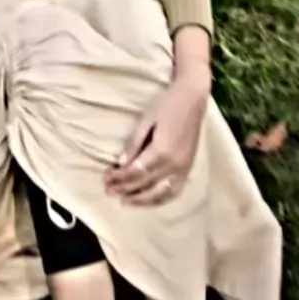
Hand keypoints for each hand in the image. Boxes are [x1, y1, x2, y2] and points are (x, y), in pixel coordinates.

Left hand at [105, 68, 209, 205]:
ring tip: (125, 201)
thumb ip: (134, 143)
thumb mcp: (146, 120)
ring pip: (161, 193)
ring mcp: (184, 169)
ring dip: (142, 200)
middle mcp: (174, 165)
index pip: (135, 172)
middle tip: (108, 191)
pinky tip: (149, 200)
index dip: (119, 178)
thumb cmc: (167, 104)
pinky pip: (175, 191)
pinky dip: (161, 199)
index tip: (105, 179)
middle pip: (145, 184)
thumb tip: (120, 163)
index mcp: (161, 151)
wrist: (193, 98)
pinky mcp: (189, 168)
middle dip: (125, 189)